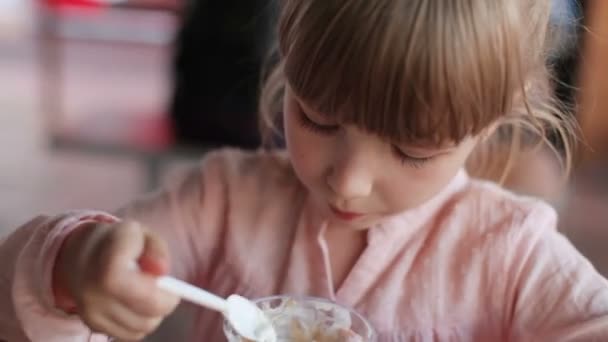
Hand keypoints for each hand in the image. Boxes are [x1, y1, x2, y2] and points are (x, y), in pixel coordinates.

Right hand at [54, 220, 179, 339]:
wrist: (79, 253)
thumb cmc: (118, 242)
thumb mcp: (141, 234)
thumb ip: (157, 250)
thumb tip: (163, 270)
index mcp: (107, 266)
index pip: (144, 294)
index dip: (163, 294)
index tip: (170, 283)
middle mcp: (94, 294)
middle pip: (145, 317)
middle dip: (164, 305)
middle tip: (164, 288)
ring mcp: (91, 313)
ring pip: (141, 328)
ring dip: (152, 314)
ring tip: (145, 291)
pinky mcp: (93, 325)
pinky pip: (131, 333)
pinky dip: (139, 321)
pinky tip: (133, 301)